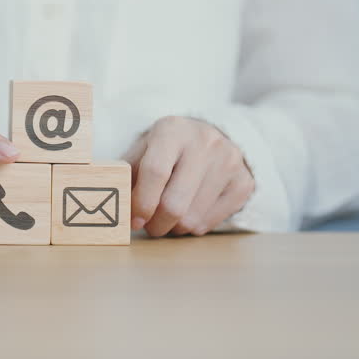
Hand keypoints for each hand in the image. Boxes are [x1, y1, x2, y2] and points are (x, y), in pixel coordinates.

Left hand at [123, 116, 253, 236]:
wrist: (212, 136)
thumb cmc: (167, 148)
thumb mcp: (144, 149)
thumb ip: (127, 173)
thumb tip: (115, 204)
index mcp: (172, 130)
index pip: (155, 171)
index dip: (141, 202)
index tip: (134, 220)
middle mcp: (205, 142)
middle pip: (175, 203)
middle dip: (156, 224)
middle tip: (149, 227)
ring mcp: (229, 162)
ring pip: (192, 219)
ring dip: (174, 228)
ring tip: (168, 218)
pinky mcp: (243, 183)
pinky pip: (211, 223)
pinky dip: (194, 226)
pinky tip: (189, 212)